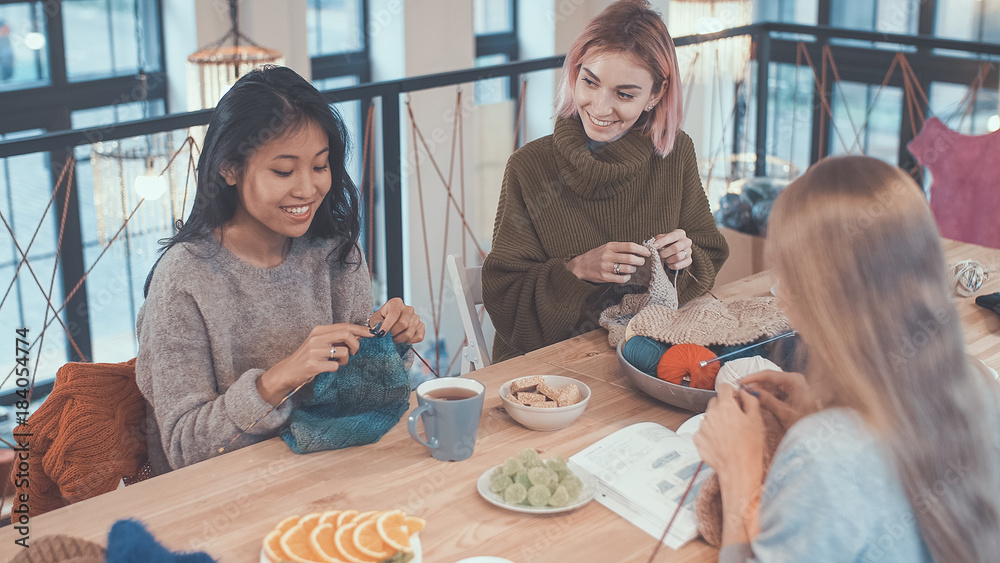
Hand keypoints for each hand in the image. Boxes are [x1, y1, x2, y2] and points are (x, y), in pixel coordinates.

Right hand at [256, 323, 372, 404]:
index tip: (371, 334)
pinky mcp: (313, 365)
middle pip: (346, 334)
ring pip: (343, 352)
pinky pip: (335, 366)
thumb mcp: (320, 343)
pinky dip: (335, 368)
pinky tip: (326, 368)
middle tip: (354, 352)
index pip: (344, 326)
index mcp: (319, 330)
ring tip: (337, 362)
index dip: (360, 329)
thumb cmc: (308, 357)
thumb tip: (360, 333)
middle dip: (356, 344)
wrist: (288, 371)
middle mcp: (316, 338)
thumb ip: (337, 337)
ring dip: (345, 360)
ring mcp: (314, 351)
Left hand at [372, 297, 425, 344]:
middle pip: (403, 324)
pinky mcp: (421, 326)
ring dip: (400, 339)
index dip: (387, 326)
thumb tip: (377, 333)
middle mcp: (408, 309)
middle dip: (393, 334)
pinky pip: (419, 337)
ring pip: (410, 333)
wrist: (389, 324)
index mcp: (396, 303)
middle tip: (388, 337)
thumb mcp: (375, 320)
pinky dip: (410, 341)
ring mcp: (416, 317)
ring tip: (394, 338)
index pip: (394, 314)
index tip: (381, 334)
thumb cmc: (382, 320)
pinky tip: (403, 339)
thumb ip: (376, 325)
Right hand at [565, 242, 651, 283]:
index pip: (630, 246)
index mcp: (610, 246)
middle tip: (641, 262)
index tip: (647, 252)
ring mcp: (606, 267)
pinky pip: (622, 278)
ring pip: (627, 269)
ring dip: (633, 269)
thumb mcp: (607, 247)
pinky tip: (626, 276)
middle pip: (631, 258)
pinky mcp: (604, 277)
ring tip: (632, 269)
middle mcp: (608, 255)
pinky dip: (627, 277)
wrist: (580, 266)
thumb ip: (620, 248)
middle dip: (640, 261)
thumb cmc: (596, 256)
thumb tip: (638, 249)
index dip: (641, 249)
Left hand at [653, 229, 692, 269]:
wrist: (671, 252)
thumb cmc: (665, 243)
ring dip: (668, 260)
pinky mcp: (689, 260)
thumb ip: (658, 240)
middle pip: (676, 248)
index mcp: (680, 233)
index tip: (654, 246)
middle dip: (664, 253)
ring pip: (678, 257)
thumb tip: (654, 245)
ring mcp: (689, 251)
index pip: (672, 236)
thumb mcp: (661, 238)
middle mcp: (687, 241)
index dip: (662, 241)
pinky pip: (679, 265)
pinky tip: (668, 264)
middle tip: (659, 255)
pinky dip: (671, 266)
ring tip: (664, 259)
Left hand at [693, 385, 764, 544]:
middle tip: (735, 420)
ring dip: (716, 422)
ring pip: (709, 417)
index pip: (724, 387)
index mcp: (725, 406)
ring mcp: (702, 426)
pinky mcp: (697, 439)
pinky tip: (721, 443)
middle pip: (715, 402)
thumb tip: (743, 391)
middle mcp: (710, 414)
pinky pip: (703, 431)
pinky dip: (710, 434)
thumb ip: (749, 400)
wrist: (739, 470)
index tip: (734, 398)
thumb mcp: (756, 419)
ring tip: (729, 436)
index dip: (731, 392)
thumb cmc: (750, 447)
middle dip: (723, 407)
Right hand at [740, 370, 812, 428]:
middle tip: (740, 389)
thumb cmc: (808, 423)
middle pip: (770, 379)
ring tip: (747, 394)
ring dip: (760, 390)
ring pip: (772, 385)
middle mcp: (795, 380)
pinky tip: (758, 399)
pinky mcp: (793, 393)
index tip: (740, 381)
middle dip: (755, 384)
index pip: (768, 374)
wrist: (822, 433)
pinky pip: (777, 391)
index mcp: (794, 381)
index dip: (752, 378)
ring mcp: (795, 386)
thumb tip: (751, 392)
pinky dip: (767, 395)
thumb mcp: (784, 413)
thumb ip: (767, 401)